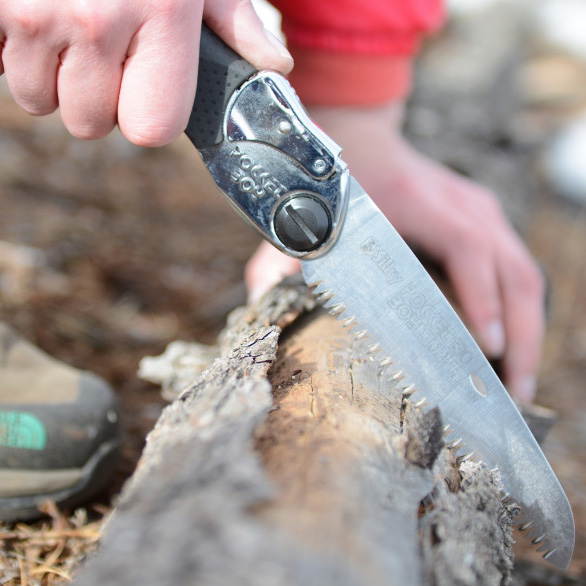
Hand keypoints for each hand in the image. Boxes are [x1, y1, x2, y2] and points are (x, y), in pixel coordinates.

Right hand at [0, 0, 292, 144]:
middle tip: (102, 54)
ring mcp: (36, 9)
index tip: (143, 93)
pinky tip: (36, 17)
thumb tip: (275, 66)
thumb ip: (236, 21)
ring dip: (51, 79)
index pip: (151, 128)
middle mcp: (97, 18)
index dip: (145, 118)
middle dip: (95, 100)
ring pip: (38, 100)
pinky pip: (0, 67)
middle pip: (91, 123)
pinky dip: (14, 54)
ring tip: (67, 30)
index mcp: (162, 17)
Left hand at [246, 101, 544, 402]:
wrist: (362, 141)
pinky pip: (518, 271)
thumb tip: (261, 304)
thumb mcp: (306, 221)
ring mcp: (481, 210)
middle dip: (521, 334)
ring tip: (520, 383)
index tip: (490, 345)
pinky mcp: (487, 221)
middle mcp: (461, 203)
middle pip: (512, 270)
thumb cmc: (336, 189)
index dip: (481, 295)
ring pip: (525, 274)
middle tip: (515, 394)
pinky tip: (512, 351)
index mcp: (416, 201)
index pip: (465, 247)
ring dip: (529, 331)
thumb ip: (278, 261)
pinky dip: (521, 313)